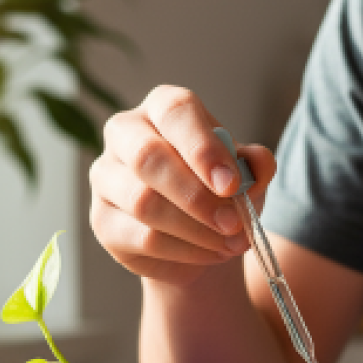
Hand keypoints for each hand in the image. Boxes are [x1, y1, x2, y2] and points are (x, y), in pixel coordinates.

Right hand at [90, 86, 276, 286]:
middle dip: (197, 196)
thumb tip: (259, 162)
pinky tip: (210, 254)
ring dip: (195, 229)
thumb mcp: (247, 177)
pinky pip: (142, 238)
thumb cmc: (219, 195)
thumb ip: (256, 165)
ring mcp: (106, 177)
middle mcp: (125, 134)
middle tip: (234, 222)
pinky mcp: (102, 221)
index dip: (204, 148)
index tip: (232, 184)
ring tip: (230, 243)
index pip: (176, 112)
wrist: (197, 241)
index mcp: (162, 108)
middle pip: (148, 157)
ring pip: (144, 202)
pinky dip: (185, 250)